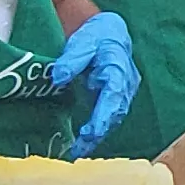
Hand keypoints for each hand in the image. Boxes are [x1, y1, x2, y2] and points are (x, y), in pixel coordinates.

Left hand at [53, 12, 141, 154]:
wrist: (110, 33)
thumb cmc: (97, 36)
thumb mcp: (83, 41)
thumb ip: (71, 59)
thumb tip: (58, 77)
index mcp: (119, 69)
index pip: (114, 96)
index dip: (103, 116)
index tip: (91, 132)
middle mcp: (125, 85)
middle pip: (114, 113)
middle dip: (98, 132)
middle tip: (79, 149)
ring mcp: (122, 95)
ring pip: (112, 119)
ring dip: (97, 136)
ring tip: (78, 151)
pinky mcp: (115, 101)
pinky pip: (109, 119)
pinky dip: (97, 132)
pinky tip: (84, 144)